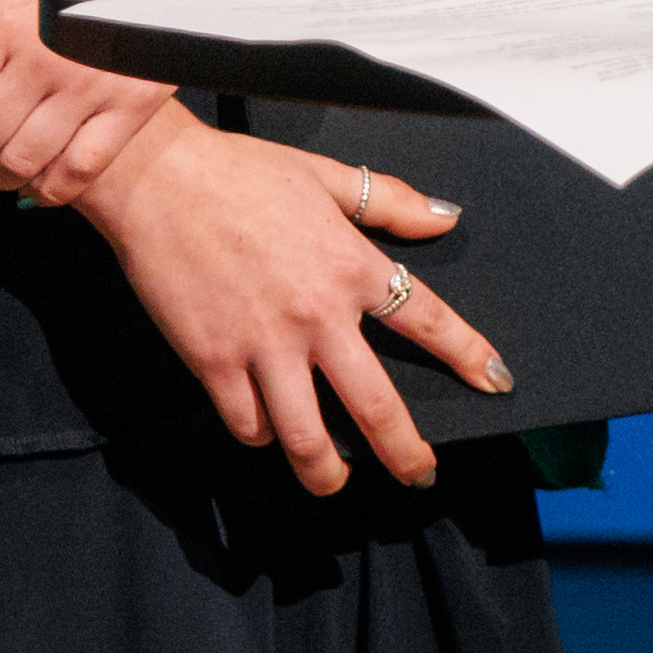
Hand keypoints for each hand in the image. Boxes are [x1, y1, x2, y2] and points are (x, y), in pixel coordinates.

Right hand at [76, 115, 507, 494]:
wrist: (156, 177)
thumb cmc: (239, 172)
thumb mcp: (324, 177)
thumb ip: (388, 201)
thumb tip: (445, 218)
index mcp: (350, 265)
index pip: (429, 321)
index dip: (470, 356)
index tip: (496, 383)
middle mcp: (315, 315)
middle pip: (376, 408)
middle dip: (406, 454)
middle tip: (420, 476)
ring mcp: (263, 345)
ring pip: (307, 439)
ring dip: (327, 473)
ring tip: (335, 480)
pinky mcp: (213, 362)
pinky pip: (249, 424)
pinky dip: (262, 435)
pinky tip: (268, 430)